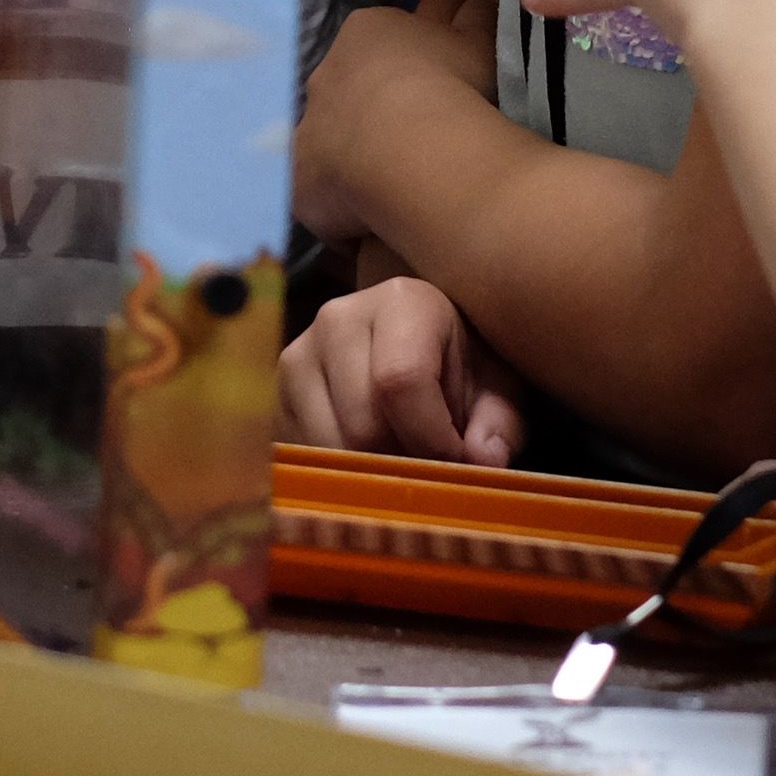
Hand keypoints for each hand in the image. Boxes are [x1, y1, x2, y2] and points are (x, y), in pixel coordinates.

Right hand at [282, 277, 525, 464]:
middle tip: (428, 470)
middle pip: (361, 423)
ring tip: (399, 462)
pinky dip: (337, 474)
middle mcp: (337, 319)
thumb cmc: (460, 365)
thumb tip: (484, 460)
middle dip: (401, 461)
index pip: (400, 380)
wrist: (411, 341)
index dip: (432, 437)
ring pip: (327, 446)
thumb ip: (499, 423)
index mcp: (400, 301)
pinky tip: (366, 462)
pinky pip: (302, 455)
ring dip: (367, 473)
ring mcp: (298, 355)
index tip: (457, 462)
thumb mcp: (496, 387)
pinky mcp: (276, 393)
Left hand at [294, 0, 489, 245]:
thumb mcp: (481, 46)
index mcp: (367, 32)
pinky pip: (322, 195)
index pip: (382, 48)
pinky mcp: (298, 180)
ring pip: (332, 142)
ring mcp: (307, 126)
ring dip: (356, 159)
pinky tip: (374, 225)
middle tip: (417, 144)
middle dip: (376, 113)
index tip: (437, 99)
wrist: (415, 150)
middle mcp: (326, 72)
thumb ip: (482, 16)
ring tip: (396, 187)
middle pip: (352, 92)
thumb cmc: (455, 87)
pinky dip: (343, 208)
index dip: (411, 75)